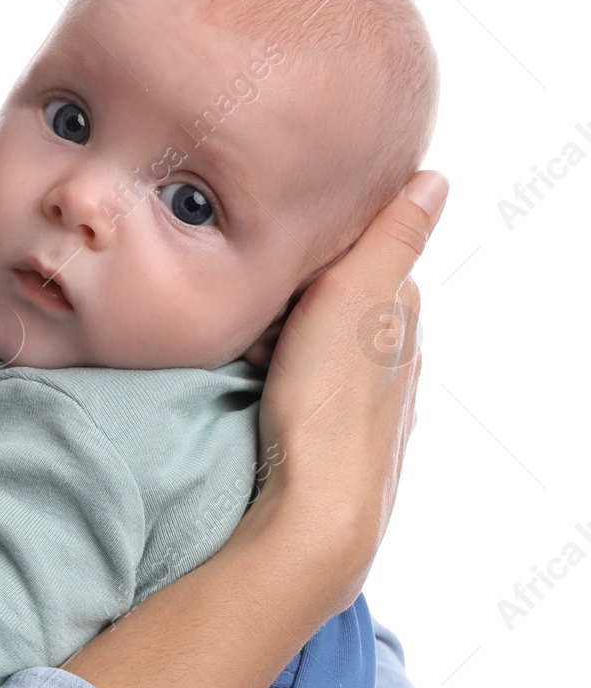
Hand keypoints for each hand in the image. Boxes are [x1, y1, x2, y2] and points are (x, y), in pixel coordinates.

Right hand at [247, 171, 446, 615]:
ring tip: (252, 353)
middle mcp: (393, 365)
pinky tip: (261, 389)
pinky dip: (281, 381)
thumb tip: (434, 179)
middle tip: (260, 311)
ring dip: (286, 344)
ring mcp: (364, 409)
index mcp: (401, 324)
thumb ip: (392, 238)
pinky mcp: (331, 442)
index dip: (324, 255)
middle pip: (340, 307)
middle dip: (301, 301)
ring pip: (320, 354)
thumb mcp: (356, 296)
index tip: (286, 261)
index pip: (368, 262)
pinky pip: (303, 393)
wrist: (315, 509)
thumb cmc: (330, 403)